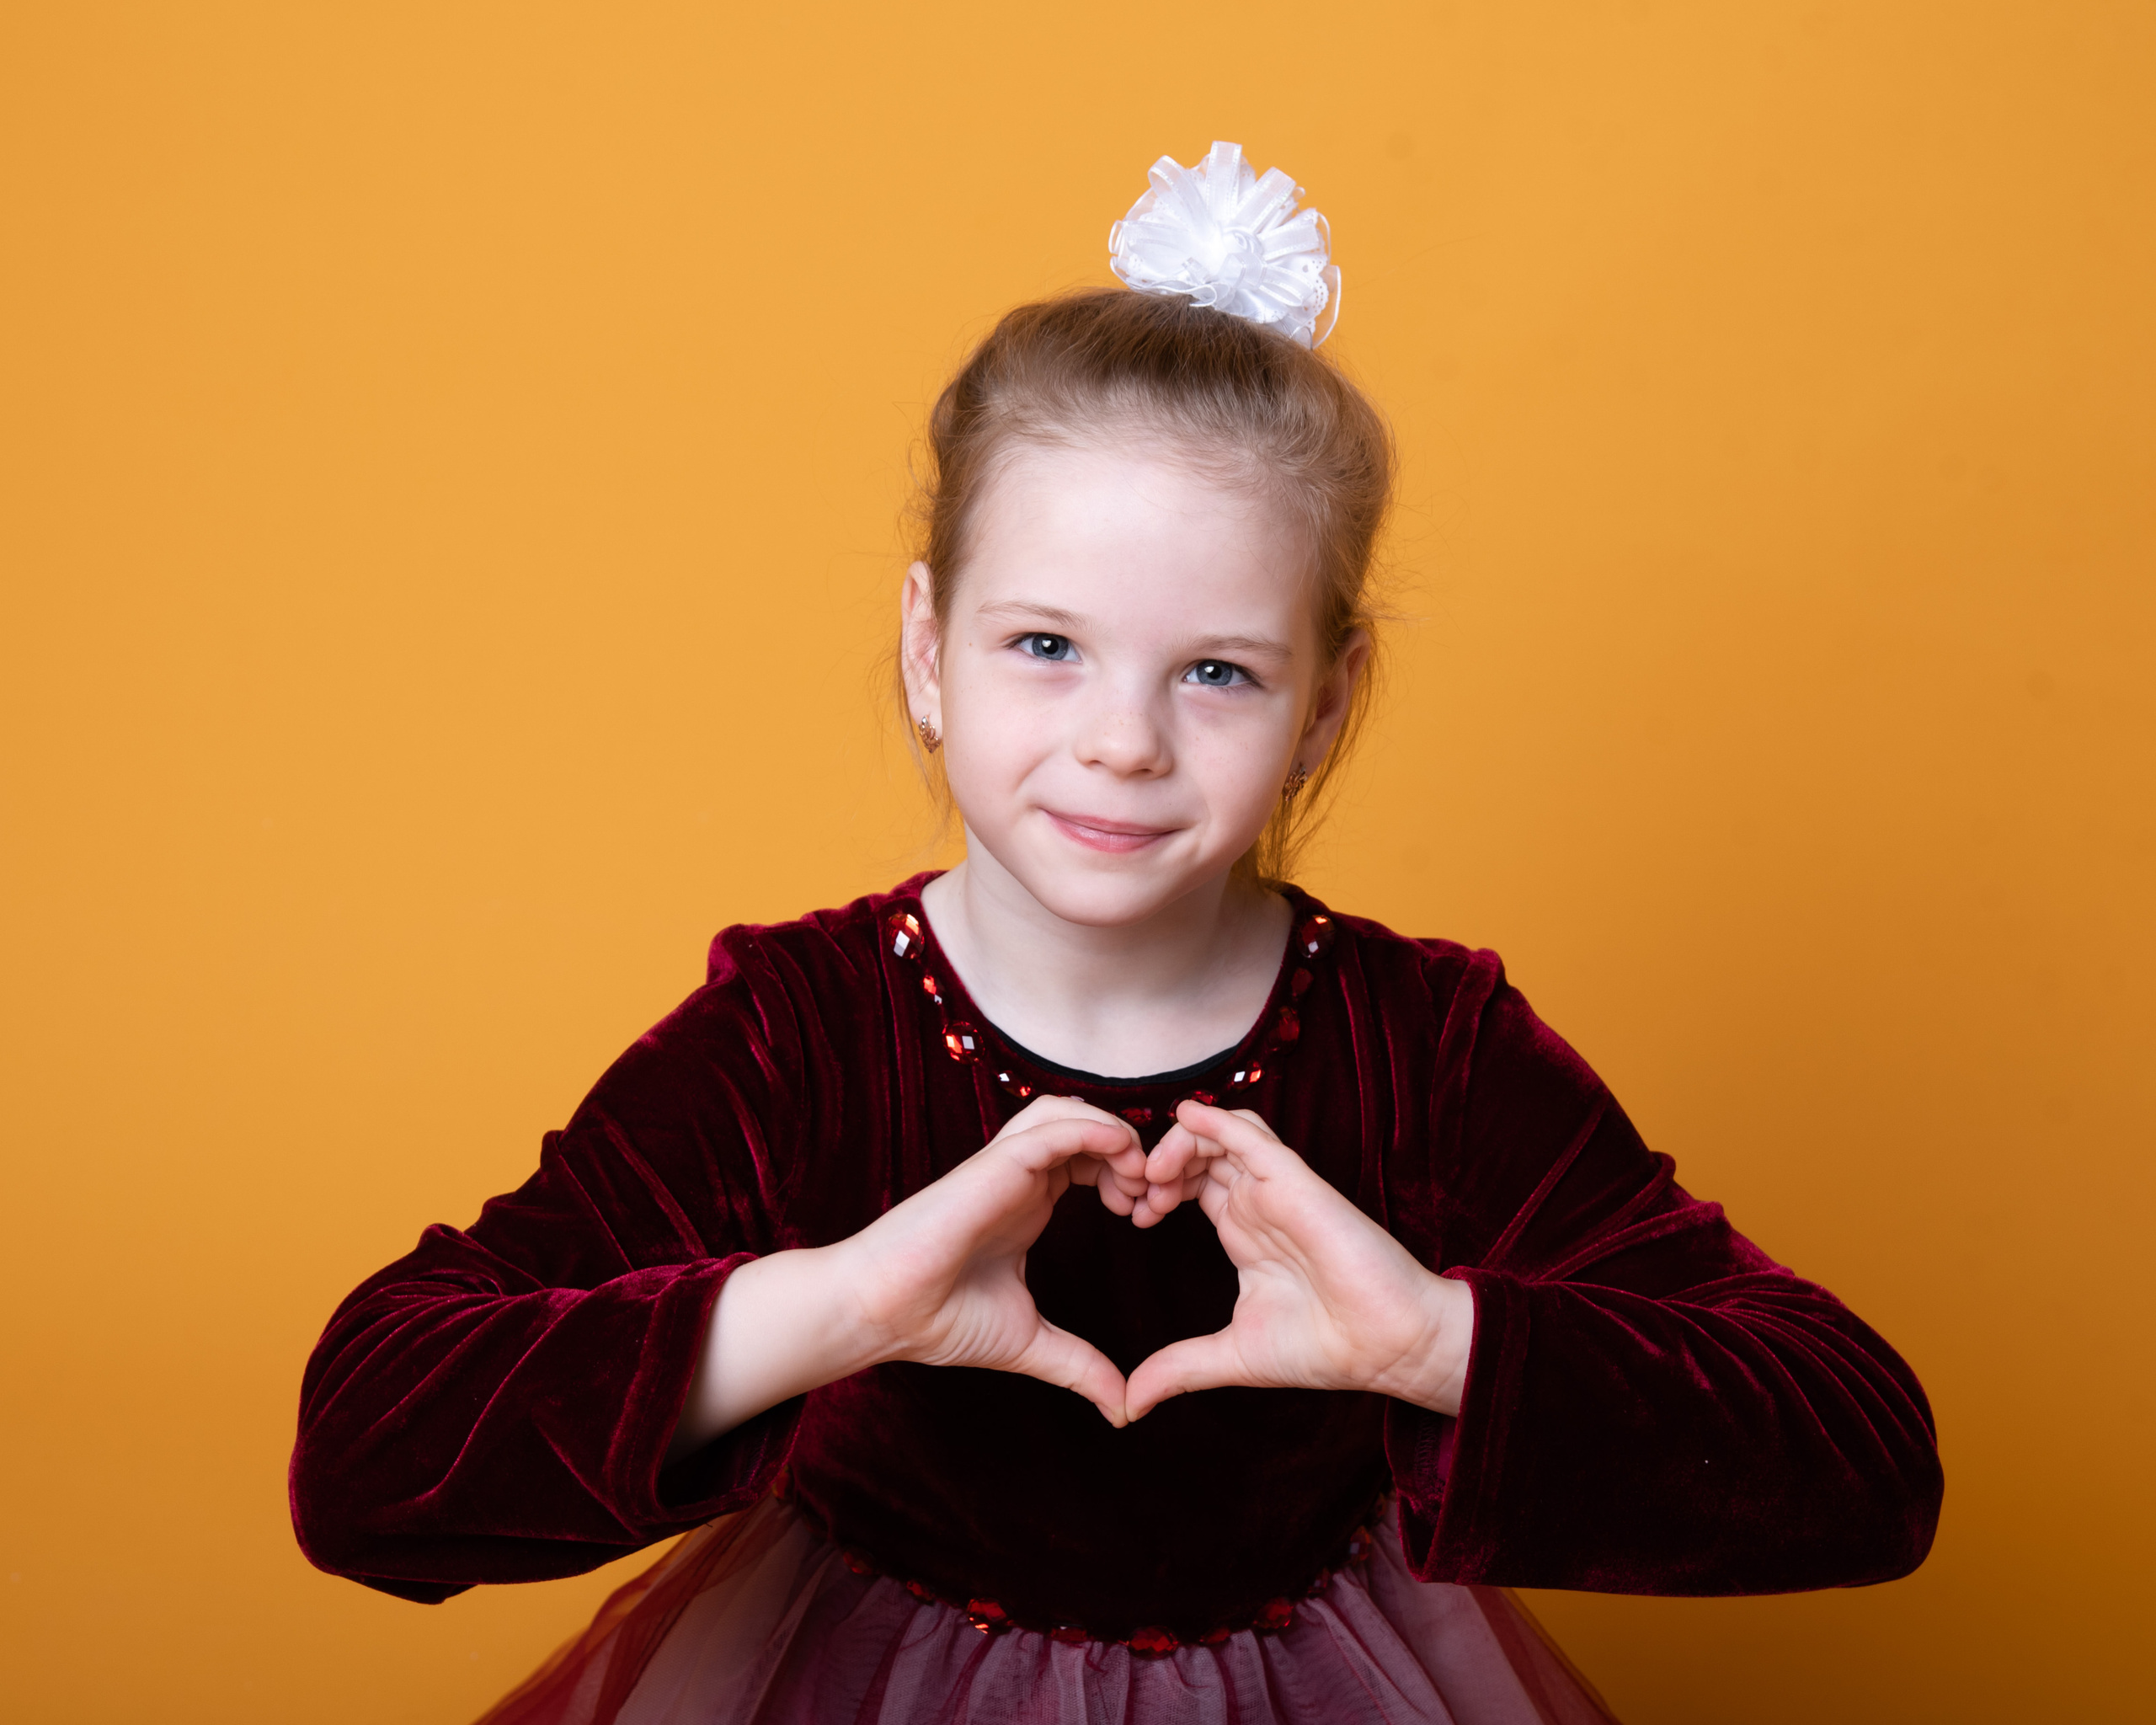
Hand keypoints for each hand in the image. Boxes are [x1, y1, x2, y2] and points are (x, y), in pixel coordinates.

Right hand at [840, 1094, 1147, 1424]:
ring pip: (1068, 1111)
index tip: (1148, 1217)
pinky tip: (1121, 1160)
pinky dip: (1095, 1130)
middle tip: (1154, 1196)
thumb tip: (1122, 1410)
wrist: (884, 1314)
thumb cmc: (940, 1320)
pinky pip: (1053, 1126)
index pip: (1089, 1159)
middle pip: (1086, 1127)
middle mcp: (1019, 1177)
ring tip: (1136, 1178)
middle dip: (1131, 1151)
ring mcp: (1005, 1166)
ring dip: (1114, 1133)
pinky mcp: (994, 1164)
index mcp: (1029, 1202)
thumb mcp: (1031, 1342)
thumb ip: (1079, 1366)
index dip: (1128, 1175)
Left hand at [1123, 1101, 1474, 1420]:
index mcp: (1244, 1231)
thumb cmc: (1326, 1347)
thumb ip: (1178, 1369)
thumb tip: (1128, 1406)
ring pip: (1221, 1133)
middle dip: (1157, 1164)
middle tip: (1134, 1195)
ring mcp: (1276, 1189)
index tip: (1131, 1216)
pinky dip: (1215, 1120)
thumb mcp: (1232, 1356)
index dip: (1155, 1188)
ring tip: (1154, 1174)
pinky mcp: (1296, 1182)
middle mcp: (1258, 1203)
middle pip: (1198, 1153)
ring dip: (1179, 1142)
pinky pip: (1251, 1135)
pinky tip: (1184, 1118)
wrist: (1387, 1348)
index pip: (1191, 1183)